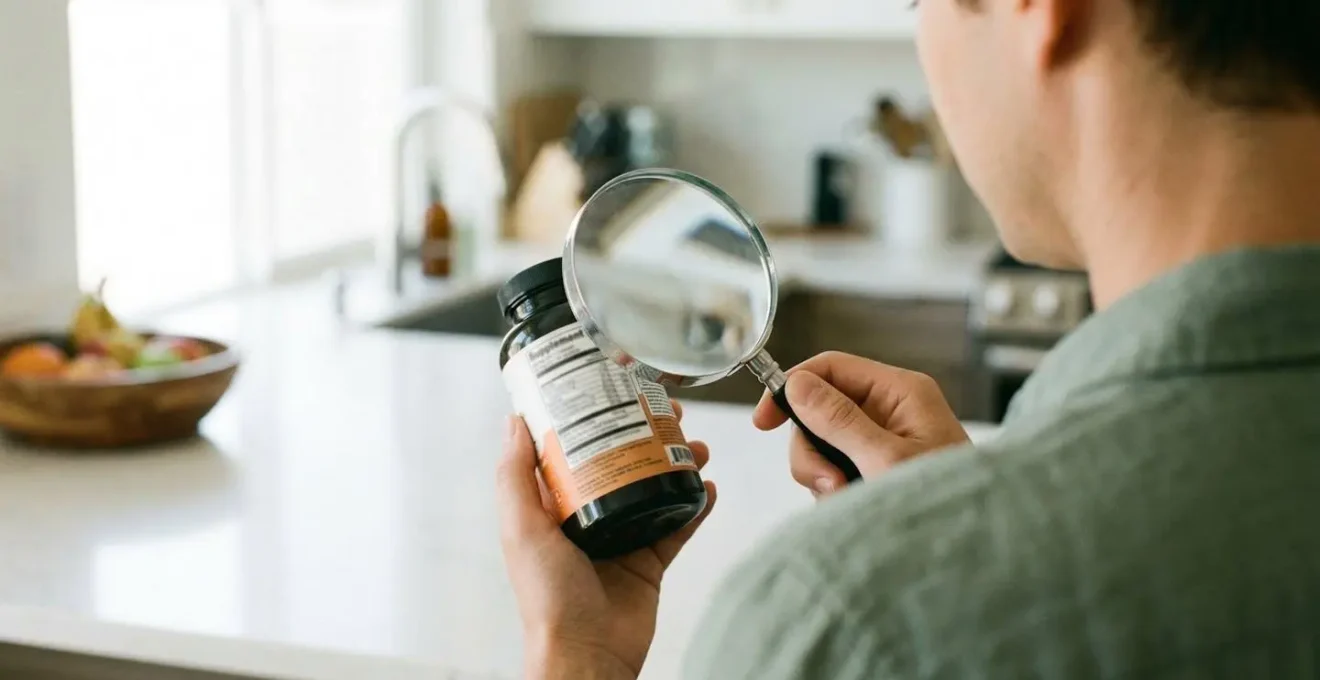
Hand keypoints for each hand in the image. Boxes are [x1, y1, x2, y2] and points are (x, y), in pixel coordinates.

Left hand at [498, 401, 717, 679]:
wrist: (588, 654)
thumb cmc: (547, 599)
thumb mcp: (522, 528)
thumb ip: (515, 476)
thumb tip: (514, 421)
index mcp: (553, 507)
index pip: (573, 448)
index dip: (595, 415)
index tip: (617, 387)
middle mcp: (588, 517)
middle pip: (622, 460)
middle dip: (647, 433)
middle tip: (670, 410)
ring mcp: (622, 537)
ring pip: (655, 487)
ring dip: (678, 463)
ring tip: (698, 445)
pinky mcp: (651, 561)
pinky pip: (679, 524)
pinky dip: (696, 504)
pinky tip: (709, 485)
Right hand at [753, 352, 969, 497]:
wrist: (974, 556)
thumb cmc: (946, 504)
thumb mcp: (885, 459)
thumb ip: (839, 420)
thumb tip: (798, 385)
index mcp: (901, 392)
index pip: (832, 368)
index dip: (792, 388)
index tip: (764, 421)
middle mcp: (892, 411)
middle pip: (820, 411)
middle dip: (813, 449)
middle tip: (828, 482)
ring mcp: (885, 441)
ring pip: (823, 445)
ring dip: (822, 476)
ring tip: (847, 499)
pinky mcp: (878, 469)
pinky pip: (836, 469)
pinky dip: (834, 491)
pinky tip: (853, 508)